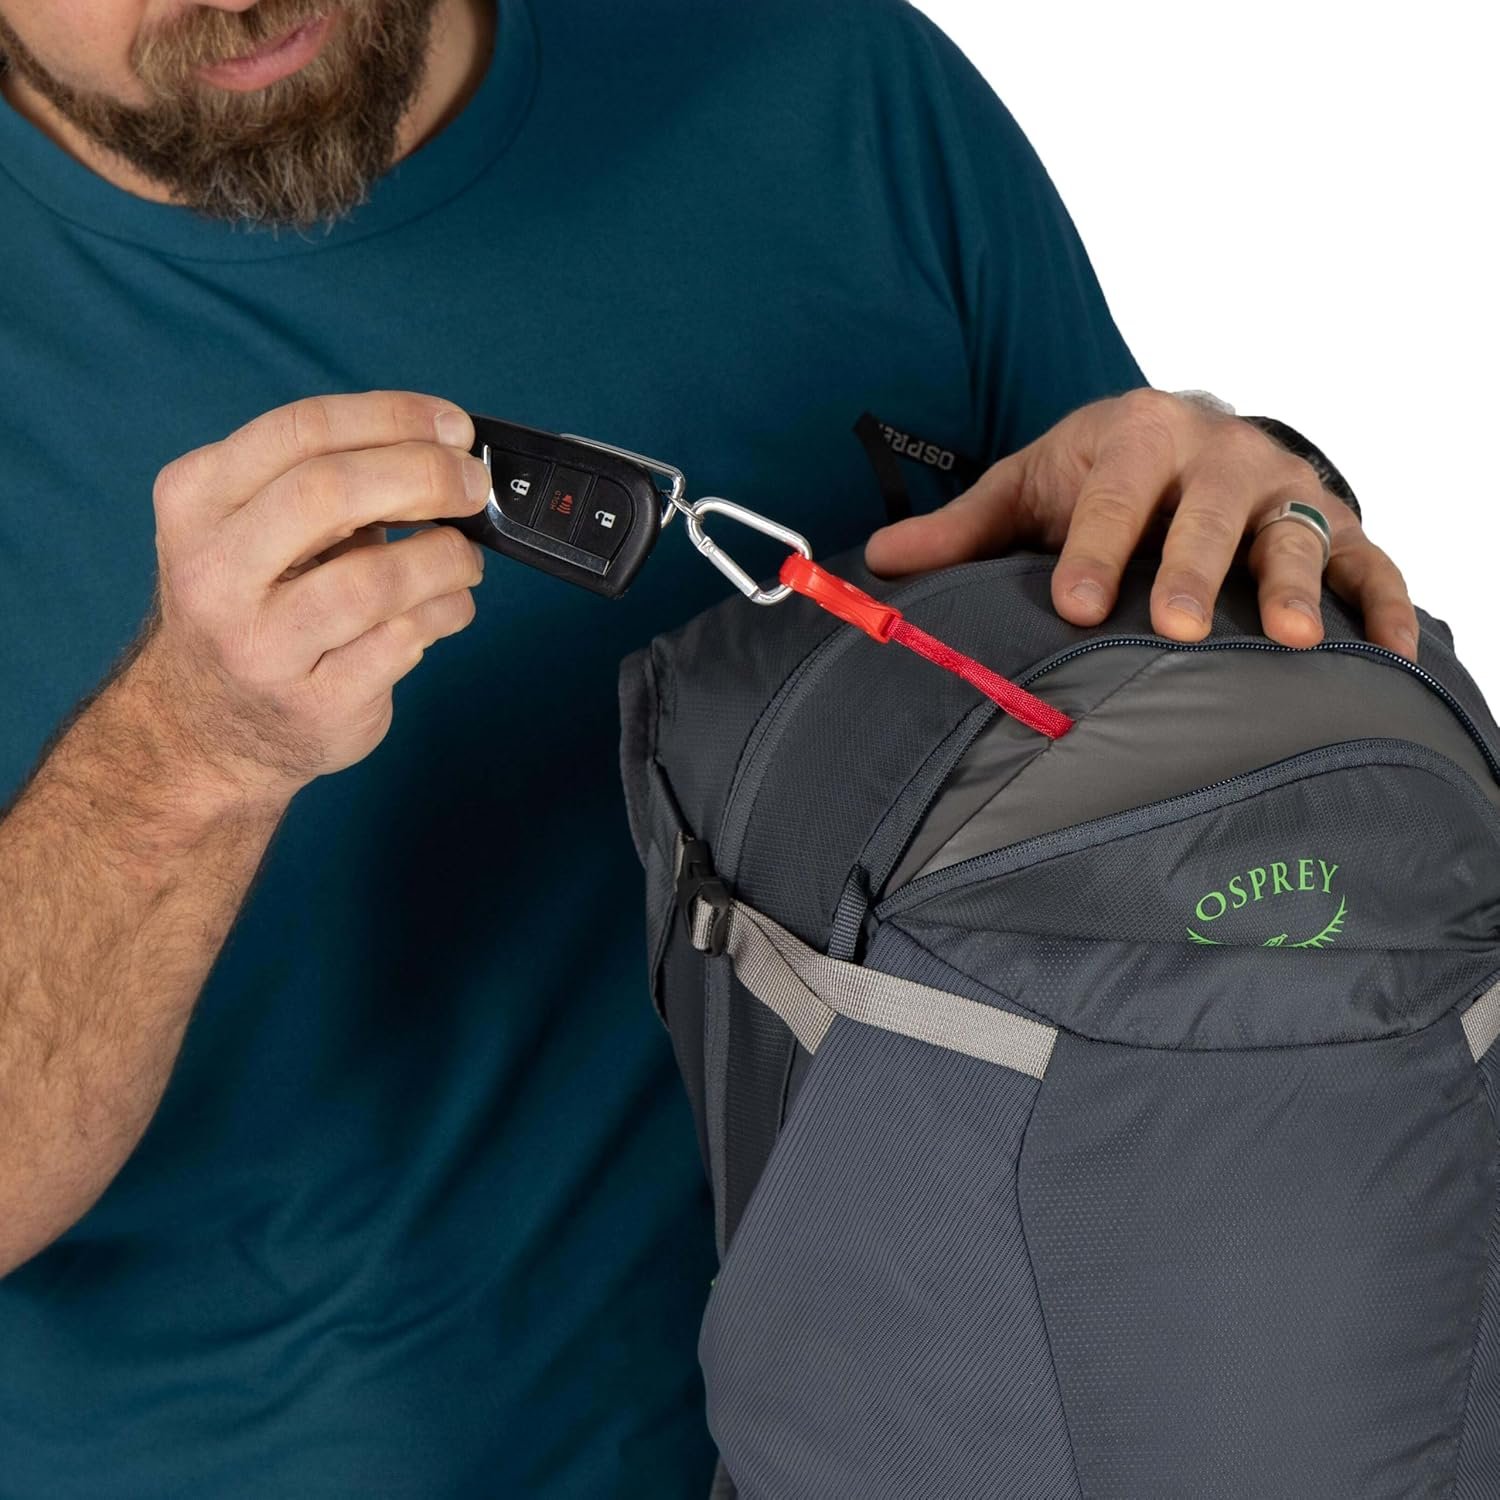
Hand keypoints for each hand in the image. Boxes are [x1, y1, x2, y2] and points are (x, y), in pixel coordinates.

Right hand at [126, 390, 490, 801]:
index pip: (301, 430)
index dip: (393, 418)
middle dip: (425, 476)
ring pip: (375, 579)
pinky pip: (403, 641)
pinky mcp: (314, 705)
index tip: (454, 427)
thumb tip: (444, 453)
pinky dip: (444, 613)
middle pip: (329, 493)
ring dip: (443, 558)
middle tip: (473, 485)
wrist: (209, 730)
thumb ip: (330, 485)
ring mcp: (260, 646)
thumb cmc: (258, 606)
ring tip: (463, 559)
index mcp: (196, 500)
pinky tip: (446, 607)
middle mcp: (213, 572)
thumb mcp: (257, 529)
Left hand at [864, 387, 1418, 658]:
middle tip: (1177, 625)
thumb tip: (874, 565)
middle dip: (1193, 567)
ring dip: (1294, 585)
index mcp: (1136, 435)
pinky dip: (1384, 604)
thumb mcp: (1029, 486)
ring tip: (1290, 641)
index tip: (1075, 605)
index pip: (1112, 493)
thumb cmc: (1098, 473)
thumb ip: (962, 528)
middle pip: (1206, 511)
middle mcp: (1218, 455)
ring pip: (1295, 534)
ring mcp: (1281, 491)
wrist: (1183, 432)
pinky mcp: (1335, 522)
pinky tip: (1385, 653)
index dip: (1094, 548)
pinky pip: (1371, 561)